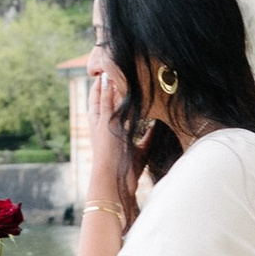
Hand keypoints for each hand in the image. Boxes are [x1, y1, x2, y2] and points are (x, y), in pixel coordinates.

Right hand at [87, 53, 141, 226]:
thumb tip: (157, 125)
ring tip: (103, 72)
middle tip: (101, 75)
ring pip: (98, 102)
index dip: (105, 100)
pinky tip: (106, 80)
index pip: (104, 113)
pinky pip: (103, 105)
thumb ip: (148, 137)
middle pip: (97, 104)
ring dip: (101, 87)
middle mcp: (100, 130)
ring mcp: (100, 127)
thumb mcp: (140, 151)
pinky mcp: (103, 127)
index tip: (109, 87)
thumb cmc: (125, 173)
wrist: (113, 183)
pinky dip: (104, 92)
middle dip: (98, 90)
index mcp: (106, 136)